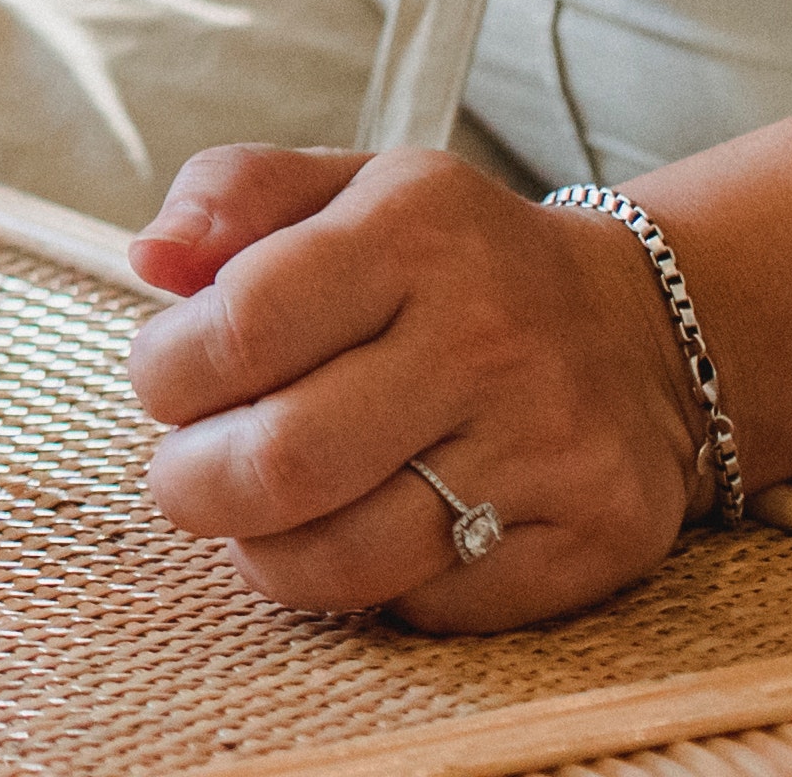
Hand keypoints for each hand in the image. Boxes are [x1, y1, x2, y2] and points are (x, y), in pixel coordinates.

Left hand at [120, 145, 703, 626]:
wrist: (639, 326)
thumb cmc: (453, 261)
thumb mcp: (349, 185)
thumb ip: (234, 193)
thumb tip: (152, 256)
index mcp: (413, 229)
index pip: (241, 325)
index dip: (167, 374)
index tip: (167, 383)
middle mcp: (488, 337)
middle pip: (283, 462)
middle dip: (192, 486)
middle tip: (187, 477)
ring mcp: (551, 445)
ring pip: (350, 558)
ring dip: (266, 555)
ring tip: (258, 519)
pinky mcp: (597, 535)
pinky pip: (435, 606)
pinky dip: (373, 590)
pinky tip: (368, 533)